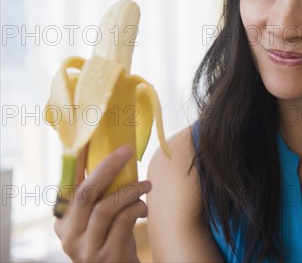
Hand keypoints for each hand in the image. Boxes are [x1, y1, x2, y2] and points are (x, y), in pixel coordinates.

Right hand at [54, 145, 150, 261]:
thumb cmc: (115, 239)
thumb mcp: (101, 219)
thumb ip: (101, 196)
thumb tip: (115, 156)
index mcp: (64, 222)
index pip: (69, 186)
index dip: (77, 162)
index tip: (88, 141)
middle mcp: (69, 236)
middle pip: (85, 193)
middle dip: (107, 167)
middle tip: (126, 151)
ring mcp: (86, 248)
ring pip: (105, 207)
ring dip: (129, 190)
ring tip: (146, 184)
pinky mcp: (107, 255)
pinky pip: (123, 221)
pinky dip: (136, 207)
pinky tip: (144, 207)